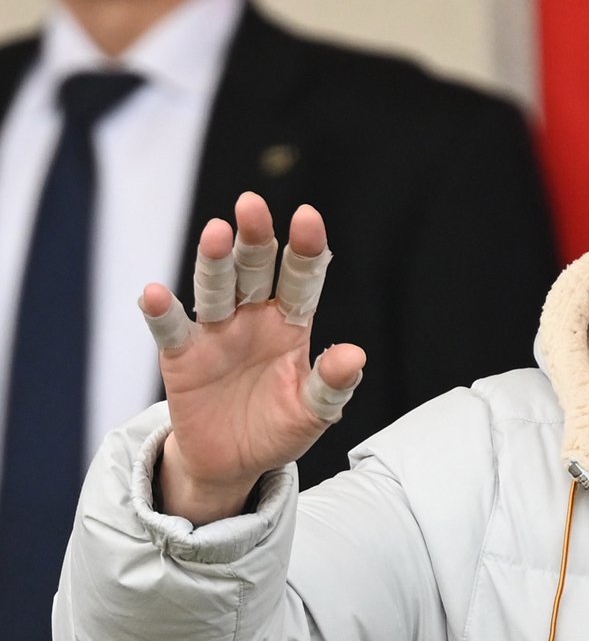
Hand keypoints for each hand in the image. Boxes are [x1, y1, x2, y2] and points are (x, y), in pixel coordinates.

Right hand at [140, 192, 364, 524]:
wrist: (233, 463)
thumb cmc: (279, 427)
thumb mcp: (313, 411)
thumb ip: (331, 384)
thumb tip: (355, 355)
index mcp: (291, 322)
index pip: (300, 278)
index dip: (305, 248)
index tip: (308, 217)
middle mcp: (253, 317)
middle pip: (254, 269)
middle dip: (255, 238)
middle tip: (252, 204)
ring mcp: (216, 333)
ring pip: (215, 289)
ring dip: (215, 261)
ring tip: (217, 233)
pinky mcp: (182, 357)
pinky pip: (172, 331)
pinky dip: (162, 313)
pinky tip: (155, 294)